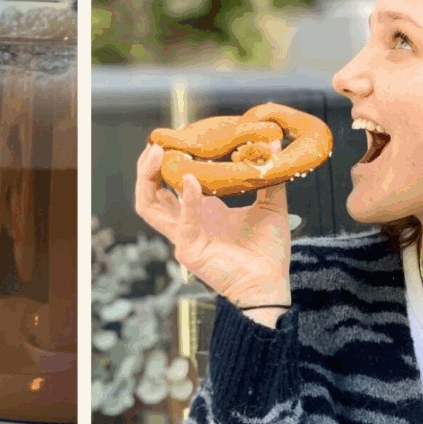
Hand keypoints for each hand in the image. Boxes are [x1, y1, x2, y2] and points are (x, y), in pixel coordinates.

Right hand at [135, 143, 290, 306]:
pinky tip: (192, 180)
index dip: (166, 162)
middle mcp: (187, 222)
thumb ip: (268, 177)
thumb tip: (275, 146)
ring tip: (159, 154)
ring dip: (150, 179)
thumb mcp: (271, 205)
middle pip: (150, 193)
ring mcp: (184, 237)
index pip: (170, 184)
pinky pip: (182, 222)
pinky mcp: (189, 250)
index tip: (174, 139)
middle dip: (147, 168)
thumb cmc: (268, 252)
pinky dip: (186, 199)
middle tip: (157, 144)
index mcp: (201, 211)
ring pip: (149, 207)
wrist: (270, 283)